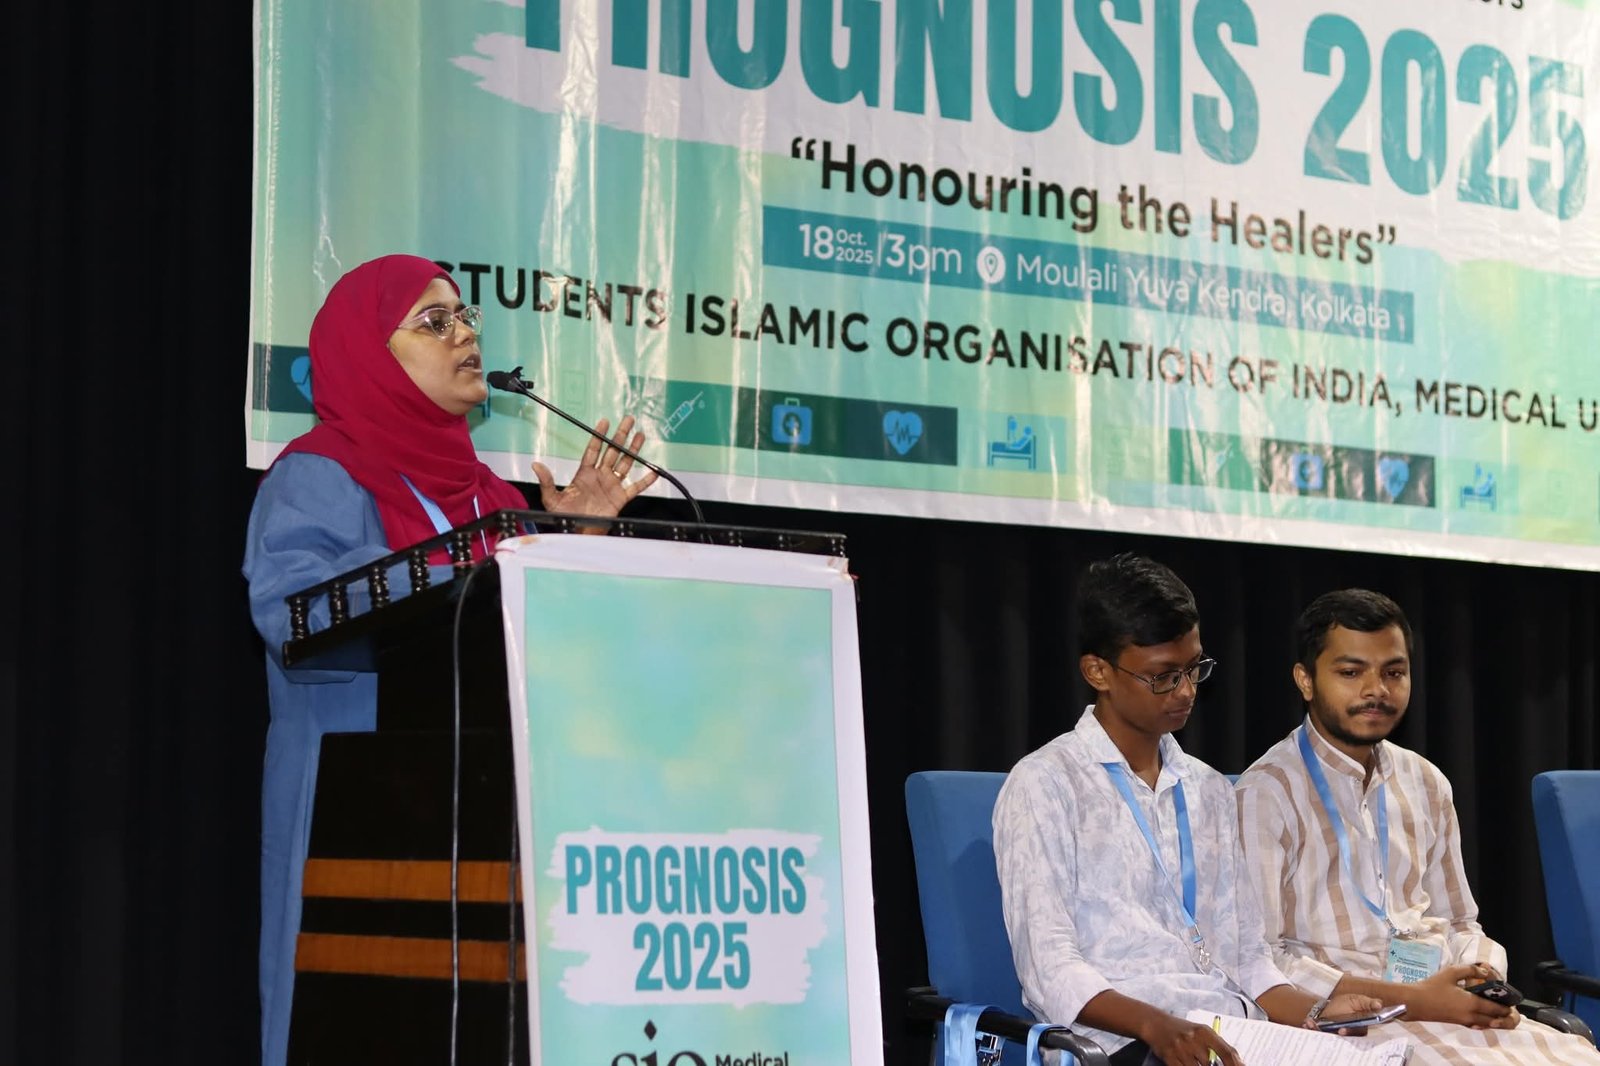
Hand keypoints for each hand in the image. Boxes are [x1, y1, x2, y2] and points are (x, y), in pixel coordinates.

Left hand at [532, 415, 659, 529]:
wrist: (578, 534)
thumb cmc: (565, 517)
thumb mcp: (551, 499)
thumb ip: (546, 481)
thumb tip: (536, 465)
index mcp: (584, 474)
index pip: (593, 449)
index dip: (599, 435)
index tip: (604, 422)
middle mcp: (600, 476)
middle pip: (613, 451)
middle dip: (620, 435)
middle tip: (628, 420)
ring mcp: (611, 486)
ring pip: (625, 463)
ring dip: (633, 450)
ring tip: (640, 436)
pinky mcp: (620, 498)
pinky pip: (635, 487)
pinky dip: (645, 480)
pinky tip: (653, 471)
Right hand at [1138, 1013, 1241, 1065]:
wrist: (1155, 1024)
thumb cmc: (1182, 1030)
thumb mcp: (1200, 1032)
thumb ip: (1216, 1046)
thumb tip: (1236, 1062)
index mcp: (1205, 1032)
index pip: (1228, 1052)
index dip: (1236, 1065)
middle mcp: (1194, 1039)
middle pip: (1212, 1065)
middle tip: (1206, 1064)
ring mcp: (1181, 1049)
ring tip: (1194, 1061)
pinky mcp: (1170, 1057)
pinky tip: (1186, 1064)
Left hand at [1314, 994, 1386, 1034]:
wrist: (1329, 1005)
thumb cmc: (1345, 1004)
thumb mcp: (1356, 1000)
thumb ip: (1367, 1003)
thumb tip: (1379, 1005)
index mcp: (1358, 1026)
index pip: (1357, 1032)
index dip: (1349, 1032)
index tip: (1341, 1030)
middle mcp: (1347, 1033)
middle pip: (1342, 1037)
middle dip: (1331, 1033)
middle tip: (1322, 1028)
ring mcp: (1335, 1034)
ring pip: (1329, 1036)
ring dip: (1318, 1030)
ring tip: (1311, 1024)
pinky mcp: (1324, 1033)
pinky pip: (1318, 1034)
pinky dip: (1312, 1029)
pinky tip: (1307, 1023)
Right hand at [1400, 964, 1516, 1027]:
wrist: (1415, 1002)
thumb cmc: (1432, 986)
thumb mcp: (1450, 972)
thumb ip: (1469, 970)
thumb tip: (1484, 971)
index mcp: (1472, 1003)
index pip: (1495, 1008)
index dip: (1505, 1007)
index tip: (1512, 1004)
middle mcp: (1471, 1015)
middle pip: (1493, 1019)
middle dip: (1503, 1016)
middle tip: (1508, 1010)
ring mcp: (1464, 1021)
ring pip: (1486, 1024)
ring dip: (1494, 1020)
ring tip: (1497, 1013)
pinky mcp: (1457, 1022)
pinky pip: (1476, 1025)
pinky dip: (1483, 1022)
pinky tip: (1481, 1016)